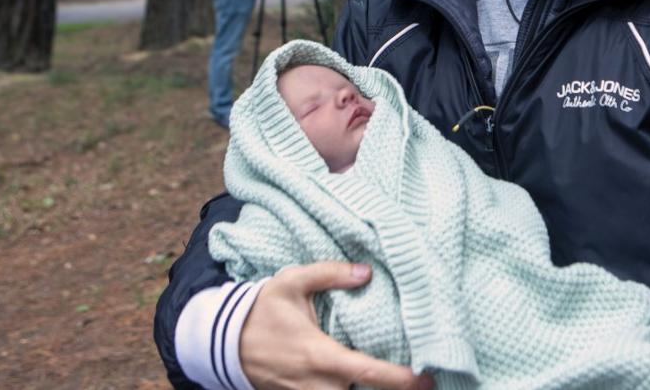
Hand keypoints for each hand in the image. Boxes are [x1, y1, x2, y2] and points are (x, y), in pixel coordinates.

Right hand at [240, 262, 433, 389]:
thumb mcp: (291, 282)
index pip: (367, 372)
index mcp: (320, 355)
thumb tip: (365, 272)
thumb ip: (329, 273)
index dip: (400, 380)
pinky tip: (372, 384)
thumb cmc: (261, 311)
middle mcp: (317, 384)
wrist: (222, 342)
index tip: (426, 378)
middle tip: (427, 382)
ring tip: (406, 384)